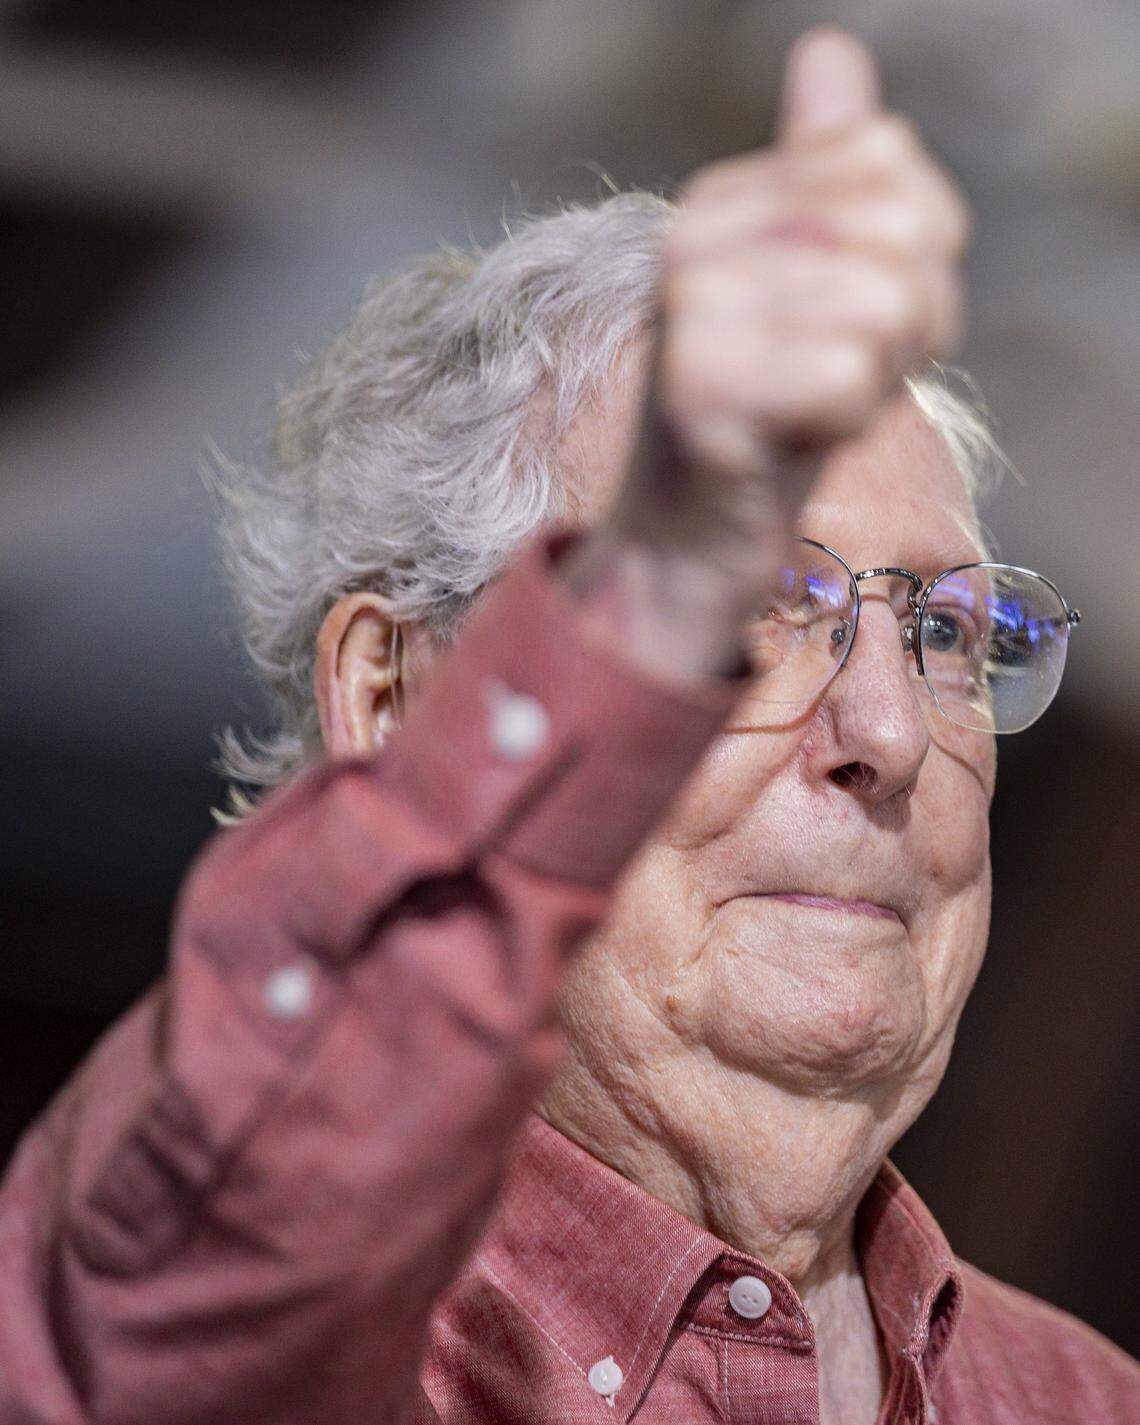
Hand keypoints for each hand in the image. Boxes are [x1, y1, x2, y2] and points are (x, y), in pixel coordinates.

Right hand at [566, 28, 970, 680]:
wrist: (683, 542)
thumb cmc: (764, 418)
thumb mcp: (808, 283)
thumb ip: (825, 174)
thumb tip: (831, 52)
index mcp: (721, 201)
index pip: (892, 163)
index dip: (917, 255)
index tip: (857, 319)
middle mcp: (696, 239)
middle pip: (903, 229)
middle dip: (908, 321)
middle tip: (842, 372)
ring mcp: (693, 314)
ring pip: (886, 302)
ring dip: (878, 376)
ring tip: (813, 406)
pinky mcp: (704, 392)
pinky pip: (851, 381)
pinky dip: (844, 425)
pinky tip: (794, 439)